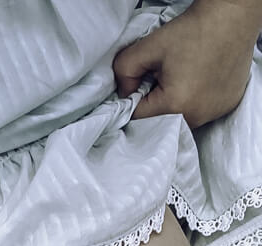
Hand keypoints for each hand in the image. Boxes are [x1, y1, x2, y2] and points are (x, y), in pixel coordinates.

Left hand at [113, 0, 259, 127]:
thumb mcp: (148, 47)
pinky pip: (201, 111)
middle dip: (156, 102)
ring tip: (185, 76)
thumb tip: (124, 92)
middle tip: (167, 75)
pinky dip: (196, 100)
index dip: (137, 97)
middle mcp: (197, 116)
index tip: (147, 79)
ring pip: (180, 118)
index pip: (139, 116)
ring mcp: (214, 112)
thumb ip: (124, 72)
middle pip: (160, 120)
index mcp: (176, 105)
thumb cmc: (193, 30)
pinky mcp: (226, 106)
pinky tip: (200, 79)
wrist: (232, 16)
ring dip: (176, 103)